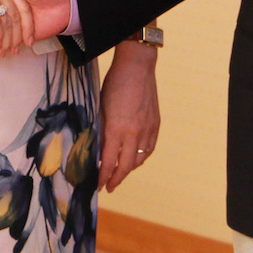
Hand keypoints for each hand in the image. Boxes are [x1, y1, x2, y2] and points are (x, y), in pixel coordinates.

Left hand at [98, 39, 159, 191]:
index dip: (102, 177)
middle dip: (116, 179)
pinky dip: (142, 157)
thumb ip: (101, 129)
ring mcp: (147, 128)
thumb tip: (97, 149)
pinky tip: (136, 158)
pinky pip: (149, 148)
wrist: (137, 66)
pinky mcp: (156, 123)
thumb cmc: (114, 83)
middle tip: (109, 187)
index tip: (97, 186)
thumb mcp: (101, 107)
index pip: (109, 162)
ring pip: (140, 159)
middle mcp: (134, 132)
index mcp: (117, 128)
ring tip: (121, 172)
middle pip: (126, 166)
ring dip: (129, 169)